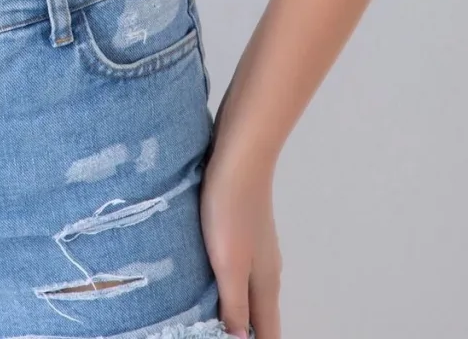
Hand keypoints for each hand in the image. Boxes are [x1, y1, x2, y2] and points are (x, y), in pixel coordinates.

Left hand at [199, 146, 282, 338]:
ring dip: (236, 311)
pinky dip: (228, 286)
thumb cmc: (231, 209)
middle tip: (215, 335)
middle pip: (261, 316)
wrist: (240, 156)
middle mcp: (266, 270)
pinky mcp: (243, 229)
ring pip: (250, 292)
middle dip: (245, 334)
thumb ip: (235, 305)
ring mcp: (257, 248)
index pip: (268, 333)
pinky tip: (208, 280)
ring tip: (210, 318)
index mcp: (266, 285)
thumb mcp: (229, 263)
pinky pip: (240, 269)